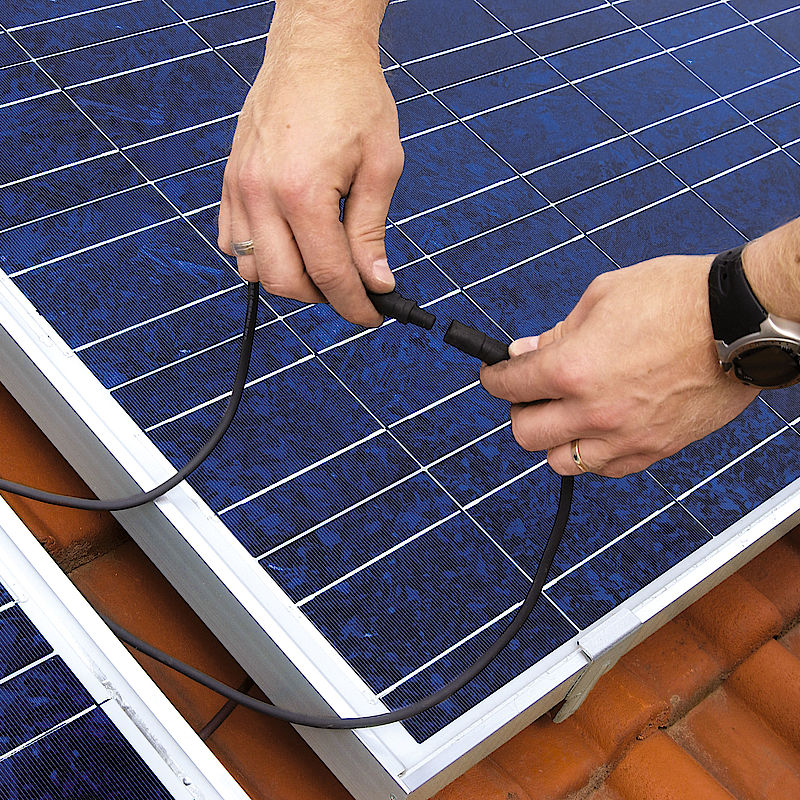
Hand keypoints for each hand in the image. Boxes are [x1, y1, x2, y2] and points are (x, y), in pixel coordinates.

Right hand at [218, 13, 403, 325]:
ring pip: (251, 269)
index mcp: (302, 191)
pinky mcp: (229, 179)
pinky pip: (230, 240)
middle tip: (349, 289)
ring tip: (320, 264)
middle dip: (321, 297)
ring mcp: (239, 187)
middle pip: (284, 282)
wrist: (315, 47)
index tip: (372, 315)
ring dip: (287, 279)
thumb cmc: (353, 95)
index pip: (328, 273)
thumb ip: (371, 231)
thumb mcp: (380, 166)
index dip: (354, 305)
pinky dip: (257, 255)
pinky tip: (287, 244)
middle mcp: (261, 193)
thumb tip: (376, 280)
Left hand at [480, 255, 759, 477]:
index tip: (495, 375)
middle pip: (524, 433)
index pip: (508, 386)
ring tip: (566, 414)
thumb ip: (556, 333)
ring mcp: (625, 437)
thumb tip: (526, 352)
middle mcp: (593, 411)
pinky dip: (592, 453)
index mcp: (573, 368)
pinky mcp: (654, 450)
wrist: (740, 321)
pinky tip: (598, 428)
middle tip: (530, 393)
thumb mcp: (602, 297)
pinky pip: (605, 469)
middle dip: (519, 410)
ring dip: (553, 438)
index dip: (494, 378)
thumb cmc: (679, 299)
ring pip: (560, 462)